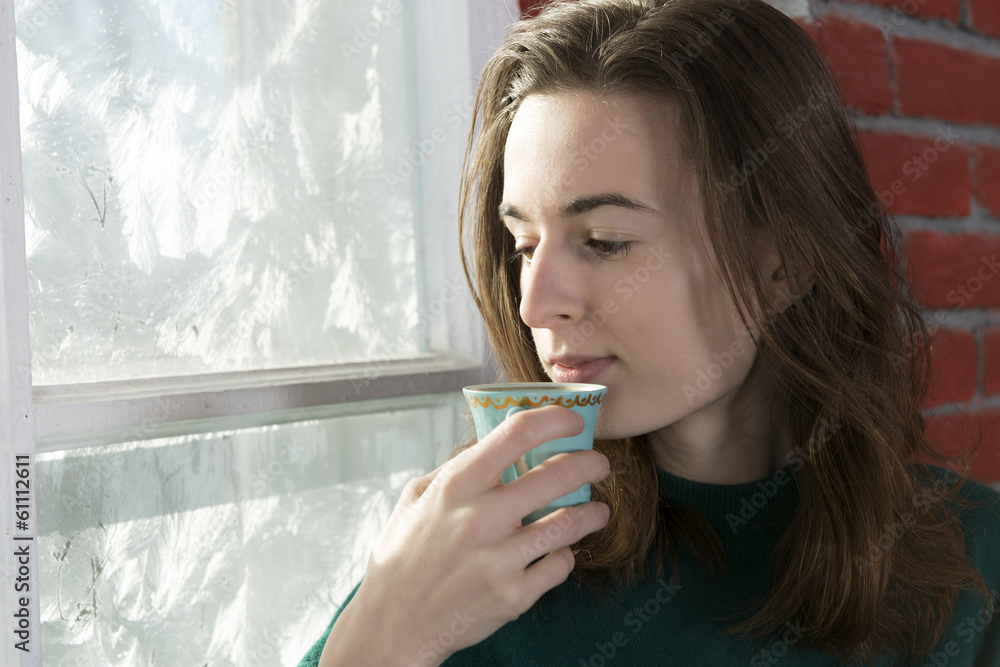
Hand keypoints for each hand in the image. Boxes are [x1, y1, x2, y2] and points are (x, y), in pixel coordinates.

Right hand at [319, 404, 610, 666]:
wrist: (392, 624)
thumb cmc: (403, 555)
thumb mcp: (416, 498)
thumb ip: (456, 469)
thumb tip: (496, 446)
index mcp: (456, 486)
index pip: (517, 434)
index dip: (554, 418)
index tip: (572, 420)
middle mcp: (480, 519)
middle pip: (557, 475)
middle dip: (589, 464)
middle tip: (597, 465)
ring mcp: (499, 560)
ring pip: (569, 523)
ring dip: (592, 513)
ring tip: (597, 511)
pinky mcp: (513, 596)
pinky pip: (560, 565)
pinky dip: (565, 555)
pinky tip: (560, 550)